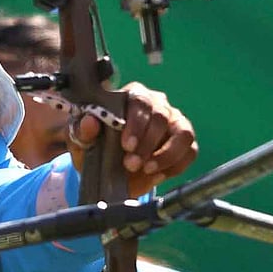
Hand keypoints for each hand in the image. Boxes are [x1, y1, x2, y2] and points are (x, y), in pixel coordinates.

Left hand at [67, 82, 197, 196]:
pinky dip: (176, 165)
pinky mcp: (184, 142)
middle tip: (131, 164)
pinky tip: (157, 174)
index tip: (127, 145)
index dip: (136, 123)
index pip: (140, 100)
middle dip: (148, 143)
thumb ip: (83, 131)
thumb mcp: (82, 142)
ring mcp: (174, 122)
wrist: (109, 171)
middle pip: (162, 116)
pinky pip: (190, 151)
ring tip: (148, 170)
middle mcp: (157, 104)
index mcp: (131, 96)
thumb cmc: (96, 147)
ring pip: (183, 133)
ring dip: (166, 154)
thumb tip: (90, 122)